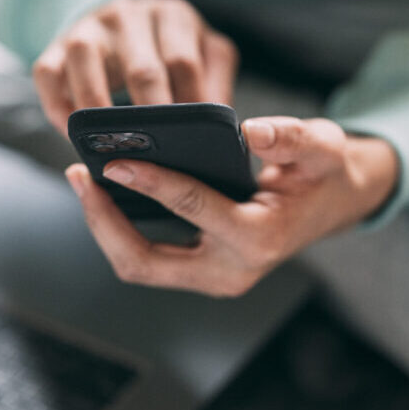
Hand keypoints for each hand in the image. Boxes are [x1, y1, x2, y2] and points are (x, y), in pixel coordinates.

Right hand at [33, 0, 238, 134]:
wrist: (122, 27)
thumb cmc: (168, 52)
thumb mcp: (203, 57)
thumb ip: (215, 86)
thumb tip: (223, 133)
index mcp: (173, 17)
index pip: (184, 63)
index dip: (188, 108)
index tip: (190, 145)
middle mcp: (130, 16)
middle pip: (142, 68)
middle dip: (149, 118)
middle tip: (156, 158)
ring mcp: (90, 27)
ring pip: (86, 62)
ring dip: (97, 111)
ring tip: (109, 147)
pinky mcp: (56, 44)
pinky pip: (47, 73)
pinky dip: (57, 107)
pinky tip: (72, 134)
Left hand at [65, 117, 398, 296]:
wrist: (330, 207)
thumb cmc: (322, 175)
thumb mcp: (322, 148)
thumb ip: (293, 138)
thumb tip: (250, 131)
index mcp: (259, 239)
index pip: (192, 208)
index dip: (150, 182)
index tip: (114, 161)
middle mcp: (229, 272)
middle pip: (145, 262)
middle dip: (104, 222)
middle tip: (78, 176)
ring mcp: (212, 278)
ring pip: (138, 266)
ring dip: (105, 228)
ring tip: (84, 182)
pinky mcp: (200, 272)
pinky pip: (147, 260)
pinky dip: (121, 231)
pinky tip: (108, 195)